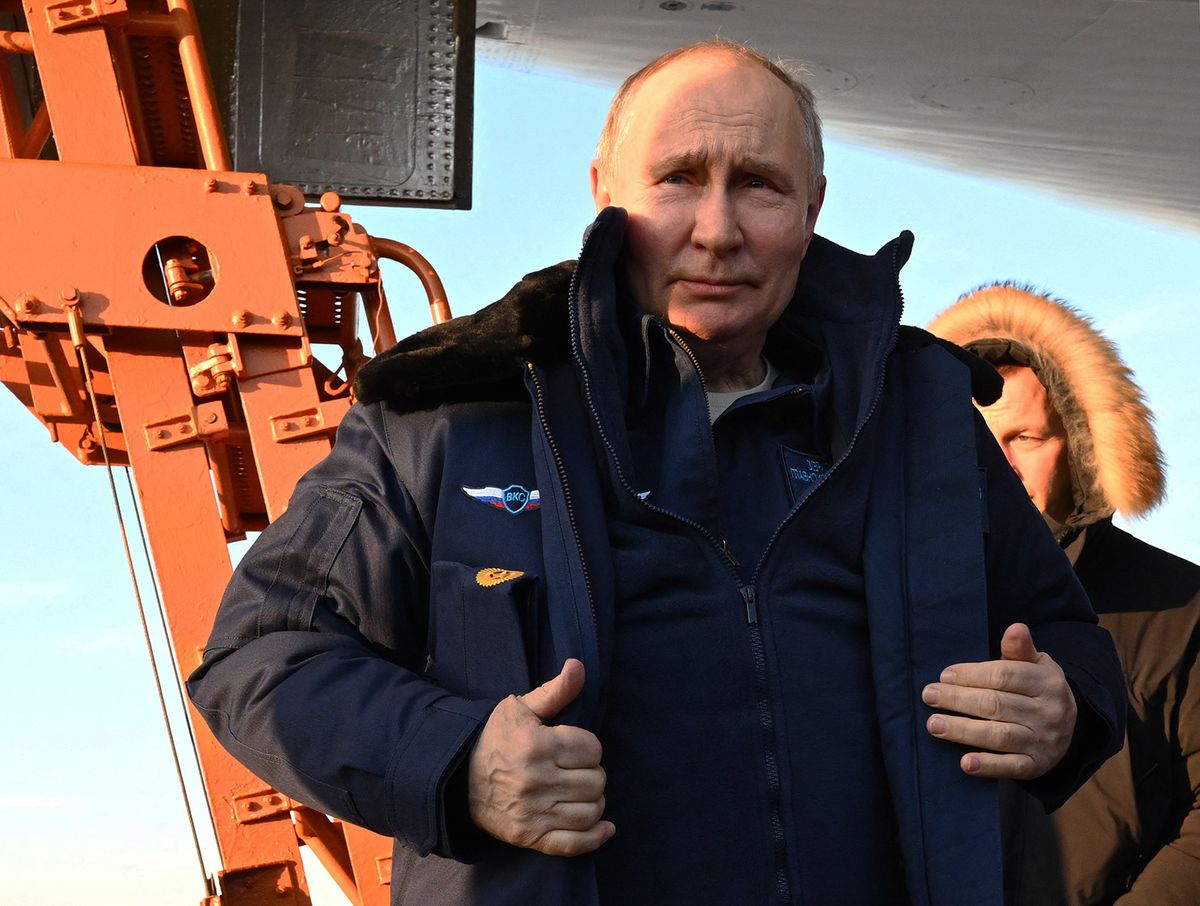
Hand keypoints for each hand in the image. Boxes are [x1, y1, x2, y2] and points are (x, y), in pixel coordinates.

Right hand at [467, 659, 614, 854]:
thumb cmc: (495, 737)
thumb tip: (578, 666)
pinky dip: (595, 837)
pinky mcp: (529, 837)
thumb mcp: (522, 708)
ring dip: (593, 801)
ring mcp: (533, 812)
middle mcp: (536, 781)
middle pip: (596, 781)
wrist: (457, 777)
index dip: (588, 747)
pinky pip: (573, 844)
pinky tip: (604, 827)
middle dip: (592, 772)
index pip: (592, 749)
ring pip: (590, 811)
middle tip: (576, 769)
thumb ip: (555, 690)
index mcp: (537, 745)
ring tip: (581, 791)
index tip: (574, 747)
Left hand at [922, 623, 1077, 778]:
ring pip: (999, 736)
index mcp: (1047, 682)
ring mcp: (1044, 742)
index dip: (971, 675)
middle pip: (996, 705)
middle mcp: (1049, 713)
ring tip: (934, 725)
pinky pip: (1011, 768)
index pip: (1004, 677)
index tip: (944, 676)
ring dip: (963, 731)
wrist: (1069, 728)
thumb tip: (1016, 627)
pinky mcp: (1037, 766)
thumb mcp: (1034, 665)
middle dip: (958, 700)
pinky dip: (988, 766)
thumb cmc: (1037, 688)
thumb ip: (1019, 650)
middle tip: (929, 696)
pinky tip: (965, 764)